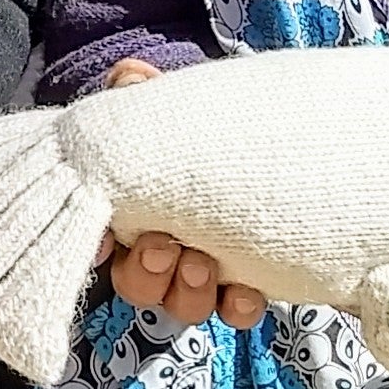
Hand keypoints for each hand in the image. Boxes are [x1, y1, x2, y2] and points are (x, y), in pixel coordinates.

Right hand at [73, 60, 267, 330]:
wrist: (293, 148)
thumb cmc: (220, 127)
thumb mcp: (181, 105)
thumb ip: (146, 92)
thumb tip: (129, 77)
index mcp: (137, 204)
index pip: (101, 234)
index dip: (96, 242)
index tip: (106, 238)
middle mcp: (164, 244)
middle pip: (133, 282)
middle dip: (144, 271)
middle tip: (163, 246)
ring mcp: (205, 270)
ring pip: (179, 304)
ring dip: (187, 290)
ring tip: (207, 263)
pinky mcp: (247, 284)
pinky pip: (232, 311)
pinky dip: (237, 304)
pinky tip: (248, 289)